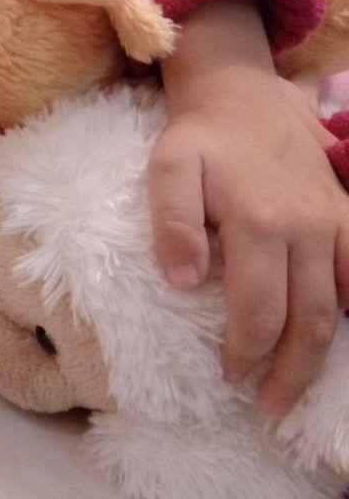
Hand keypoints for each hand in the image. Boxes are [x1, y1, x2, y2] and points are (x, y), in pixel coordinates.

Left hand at [151, 0, 348, 415]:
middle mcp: (304, 228)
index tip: (230, 378)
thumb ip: (172, 223)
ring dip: (322, 351)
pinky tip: (336, 330)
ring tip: (297, 384)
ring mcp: (332, 221)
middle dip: (289, 371)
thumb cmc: (199, 137)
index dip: (246, 351)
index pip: (257, 310)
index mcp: (258, 223)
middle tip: (268, 404)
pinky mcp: (345, 211)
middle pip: (306, 319)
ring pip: (339, 304)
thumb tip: (184, 282)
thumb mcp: (168, 169)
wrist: (241, 94)